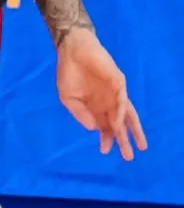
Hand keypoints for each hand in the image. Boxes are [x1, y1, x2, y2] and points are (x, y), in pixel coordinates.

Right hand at [56, 27, 146, 160]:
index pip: (105, 126)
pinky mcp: (118, 82)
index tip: (105, 151)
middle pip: (120, 124)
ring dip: (132, 130)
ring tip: (138, 145)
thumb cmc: (69, 73)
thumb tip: (92, 129)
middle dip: (124, 140)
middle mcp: (108, 102)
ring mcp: (115, 92)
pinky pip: (122, 99)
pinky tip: (119, 122)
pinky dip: (121, 112)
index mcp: (96, 106)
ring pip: (128, 114)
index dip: (106, 138)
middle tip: (129, 157)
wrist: (72, 50)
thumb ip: (79, 114)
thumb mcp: (68, 98)